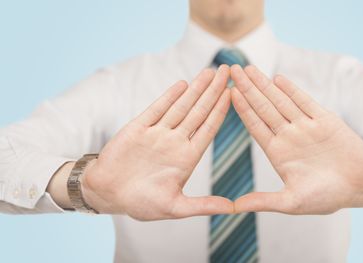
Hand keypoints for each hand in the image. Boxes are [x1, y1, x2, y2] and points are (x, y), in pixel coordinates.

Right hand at [81, 65, 233, 220]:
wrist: (106, 194)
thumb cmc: (140, 203)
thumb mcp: (175, 207)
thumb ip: (203, 205)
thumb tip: (233, 208)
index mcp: (187, 158)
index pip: (209, 129)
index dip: (221, 111)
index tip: (235, 94)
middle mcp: (175, 142)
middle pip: (199, 112)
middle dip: (213, 91)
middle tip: (227, 71)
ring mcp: (157, 133)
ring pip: (180, 106)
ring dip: (195, 89)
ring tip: (210, 71)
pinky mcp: (138, 128)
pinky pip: (157, 108)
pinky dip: (169, 96)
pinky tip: (183, 84)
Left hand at [230, 65, 362, 214]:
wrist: (362, 186)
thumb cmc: (328, 196)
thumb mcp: (292, 202)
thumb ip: (264, 201)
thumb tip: (234, 207)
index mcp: (278, 153)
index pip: (255, 126)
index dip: (242, 109)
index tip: (228, 93)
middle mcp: (289, 136)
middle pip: (263, 108)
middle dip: (247, 89)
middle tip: (232, 70)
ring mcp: (306, 126)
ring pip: (281, 101)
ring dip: (265, 85)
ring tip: (248, 69)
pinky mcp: (325, 120)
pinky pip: (305, 102)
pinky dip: (292, 90)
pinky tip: (277, 79)